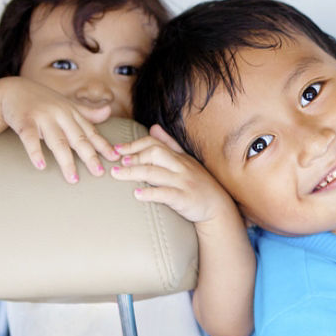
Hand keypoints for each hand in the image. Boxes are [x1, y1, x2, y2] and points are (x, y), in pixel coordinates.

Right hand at [0, 77, 118, 182]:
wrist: (13, 90)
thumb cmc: (43, 101)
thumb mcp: (66, 105)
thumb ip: (87, 113)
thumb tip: (109, 111)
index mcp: (71, 113)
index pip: (90, 131)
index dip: (102, 145)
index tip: (114, 157)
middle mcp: (60, 115)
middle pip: (77, 138)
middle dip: (89, 156)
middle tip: (98, 173)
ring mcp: (42, 118)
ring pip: (57, 142)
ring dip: (66, 161)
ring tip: (73, 178)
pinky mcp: (24, 121)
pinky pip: (30, 139)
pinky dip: (35, 152)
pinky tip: (41, 165)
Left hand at [111, 124, 243, 227]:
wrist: (218, 207)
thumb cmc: (199, 184)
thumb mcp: (187, 160)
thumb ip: (170, 144)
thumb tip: (153, 127)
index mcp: (179, 157)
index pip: (155, 144)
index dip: (135, 145)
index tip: (117, 149)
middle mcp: (181, 167)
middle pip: (155, 153)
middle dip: (133, 156)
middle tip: (117, 163)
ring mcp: (183, 182)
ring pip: (156, 173)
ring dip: (133, 172)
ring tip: (117, 174)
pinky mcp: (185, 199)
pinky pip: (166, 194)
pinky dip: (150, 193)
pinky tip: (137, 194)